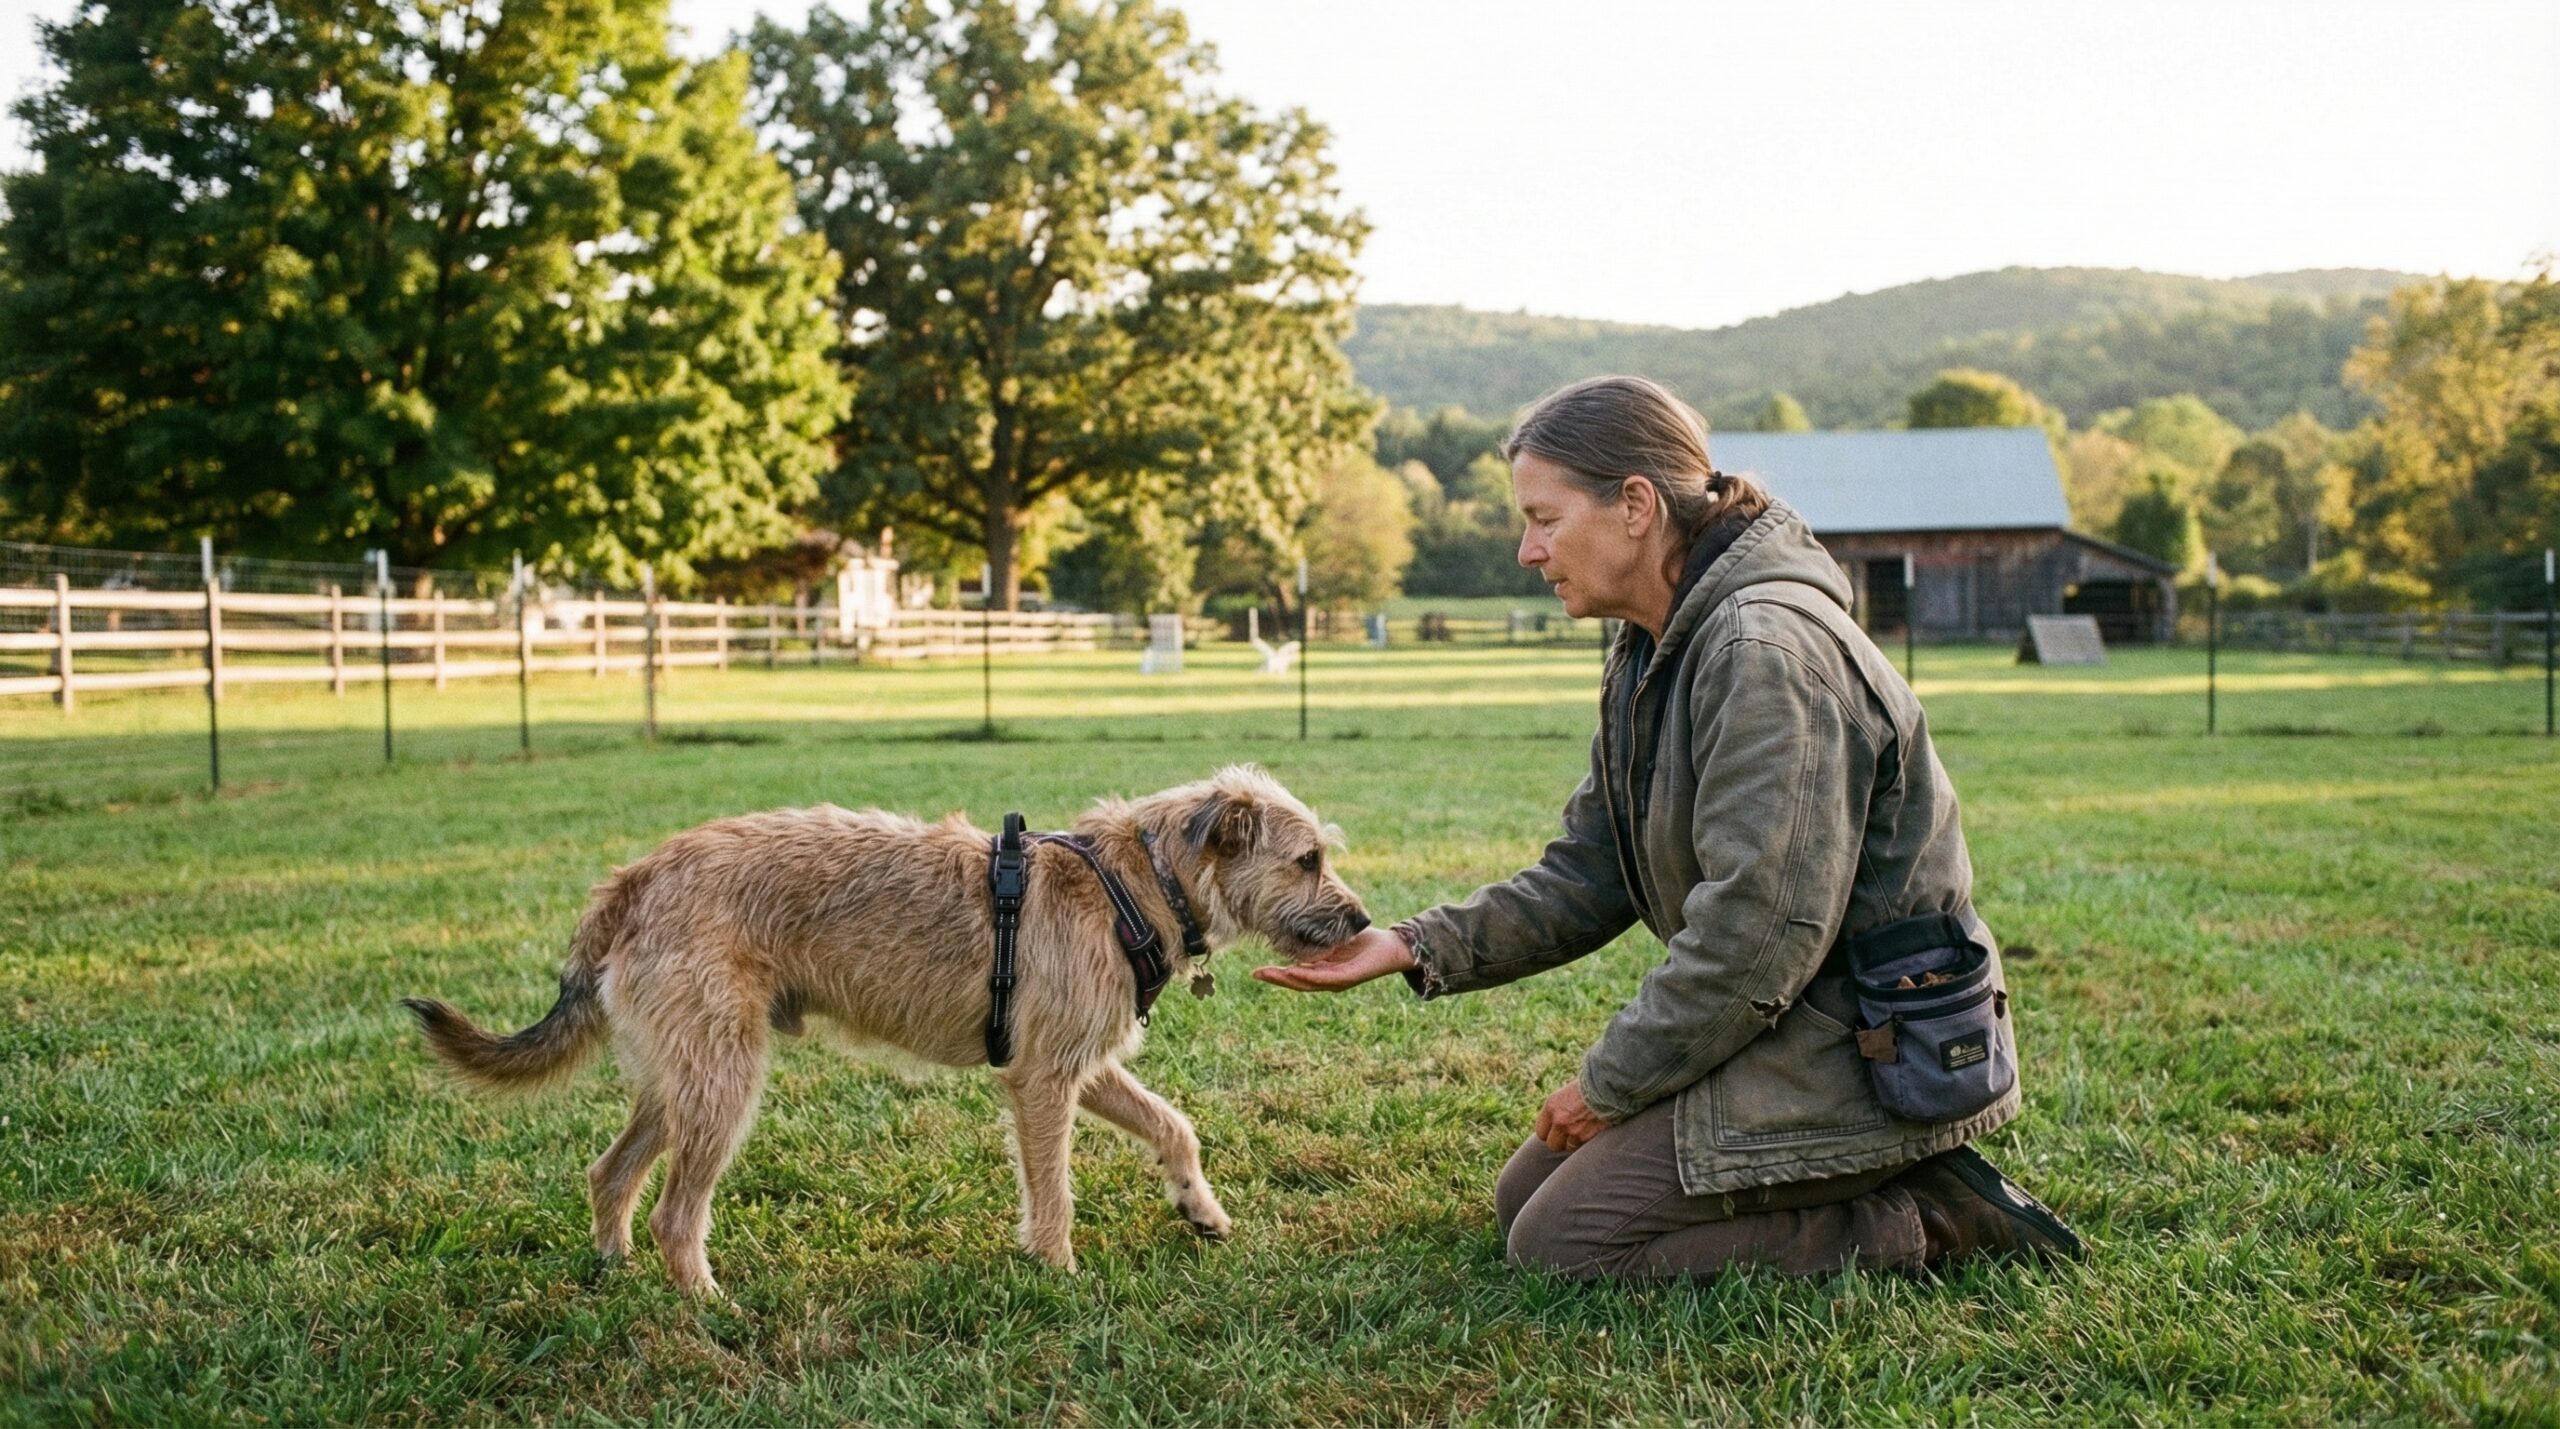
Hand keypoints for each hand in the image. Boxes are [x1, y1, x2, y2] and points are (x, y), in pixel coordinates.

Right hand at [1251, 926, 1416, 992]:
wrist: (1391, 948)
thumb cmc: (1365, 942)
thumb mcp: (1336, 938)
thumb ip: (1320, 937)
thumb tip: (1301, 922)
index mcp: (1324, 971)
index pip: (1296, 975)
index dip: (1277, 974)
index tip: (1257, 971)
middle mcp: (1328, 979)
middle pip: (1297, 982)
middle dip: (1276, 979)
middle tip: (1255, 975)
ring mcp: (1337, 981)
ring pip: (1307, 982)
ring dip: (1287, 979)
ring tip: (1268, 974)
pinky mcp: (1348, 978)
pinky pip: (1324, 978)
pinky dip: (1308, 975)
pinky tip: (1294, 971)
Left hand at [1533, 1080, 1609, 1154]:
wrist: (1609, 1086)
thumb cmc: (1592, 1085)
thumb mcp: (1569, 1093)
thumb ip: (1561, 1108)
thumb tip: (1557, 1122)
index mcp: (1551, 1106)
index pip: (1541, 1131)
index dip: (1550, 1133)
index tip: (1557, 1130)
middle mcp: (1558, 1120)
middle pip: (1552, 1144)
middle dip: (1561, 1141)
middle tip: (1570, 1135)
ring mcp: (1572, 1131)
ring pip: (1568, 1147)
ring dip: (1574, 1143)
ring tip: (1584, 1132)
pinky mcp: (1587, 1137)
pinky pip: (1581, 1148)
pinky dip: (1586, 1144)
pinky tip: (1592, 1133)